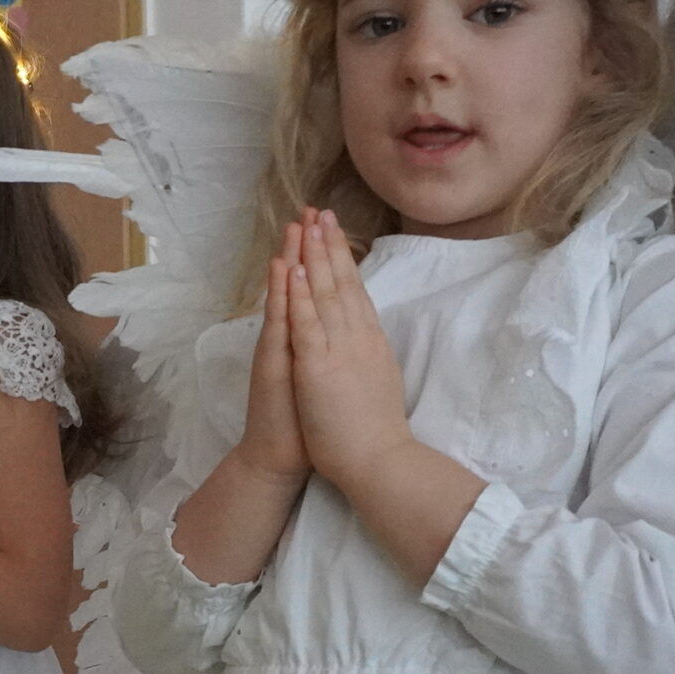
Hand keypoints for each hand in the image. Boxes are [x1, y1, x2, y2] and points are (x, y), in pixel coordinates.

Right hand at [233, 225, 311, 487]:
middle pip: (299, 285)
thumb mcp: (320, 378)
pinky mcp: (271, 365)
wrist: (278, 456)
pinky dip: (280, 294)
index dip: (322, 259)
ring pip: (287, 295)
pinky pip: (278, 323)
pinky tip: (279, 268)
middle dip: (306, 246)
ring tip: (295, 225)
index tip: (327, 226)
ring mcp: (278, 349)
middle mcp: (289, 339)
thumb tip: (343, 329)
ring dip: (291, 257)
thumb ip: (328, 350)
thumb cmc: (305, 422)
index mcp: (307, 341)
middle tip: (310, 209)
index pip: (316, 292)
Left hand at [285, 208, 413, 487]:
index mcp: (370, 343)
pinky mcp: (319, 366)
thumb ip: (370, 356)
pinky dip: (301, 294)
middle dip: (330, 245)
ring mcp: (340, 350)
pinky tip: (296, 268)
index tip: (336, 232)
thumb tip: (370, 339)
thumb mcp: (377, 382)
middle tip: (322, 211)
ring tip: (308, 224)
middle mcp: (358, 338)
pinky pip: (308, 323)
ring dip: (315, 257)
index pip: (356, 292)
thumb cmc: (375, 432)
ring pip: (326, 294)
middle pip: (343, 283)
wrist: (378, 462)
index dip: (345, 260)